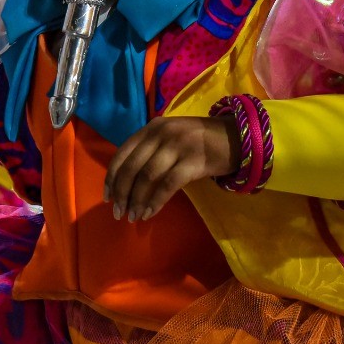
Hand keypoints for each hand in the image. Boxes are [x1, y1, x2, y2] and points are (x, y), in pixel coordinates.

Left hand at [103, 116, 239, 221]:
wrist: (236, 137)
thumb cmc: (200, 141)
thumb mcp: (170, 136)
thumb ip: (150, 150)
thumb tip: (126, 182)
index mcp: (152, 127)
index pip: (122, 152)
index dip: (112, 177)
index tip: (107, 197)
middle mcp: (162, 133)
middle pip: (132, 167)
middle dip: (122, 192)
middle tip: (118, 213)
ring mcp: (178, 145)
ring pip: (147, 176)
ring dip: (137, 200)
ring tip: (133, 216)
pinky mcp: (194, 161)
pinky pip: (168, 184)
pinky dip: (156, 201)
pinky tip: (150, 213)